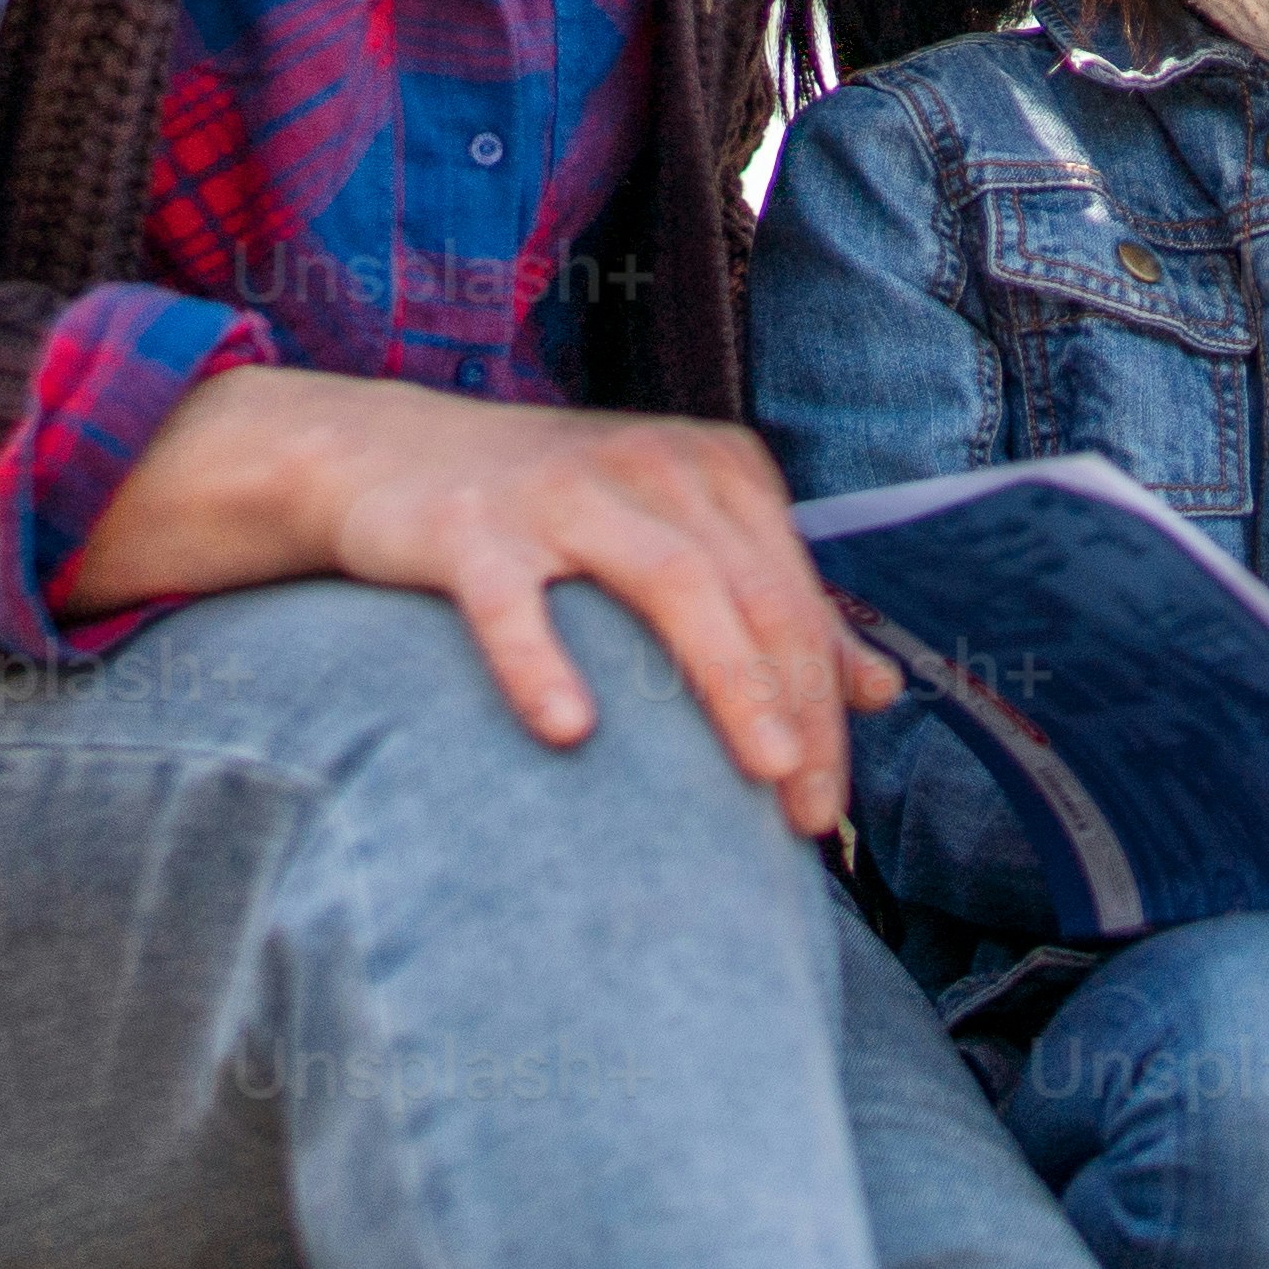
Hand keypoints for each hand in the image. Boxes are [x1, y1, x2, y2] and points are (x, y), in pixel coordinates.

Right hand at [75, 364, 901, 832]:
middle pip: (754, 595)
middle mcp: (654, 467)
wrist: (388, 454)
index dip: (824, 704)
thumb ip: (775, 606)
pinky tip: (573, 732)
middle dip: (795, 708)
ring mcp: (561, 491)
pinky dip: (542, 662)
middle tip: (809, 814)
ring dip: (726, 682)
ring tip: (761, 770)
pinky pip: (514, 601)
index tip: (829, 804)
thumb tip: (880, 690)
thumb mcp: (677, 539)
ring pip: (671, 585)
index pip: (793, 599)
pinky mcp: (470, 526)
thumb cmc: (554, 515)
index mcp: (719, 470)